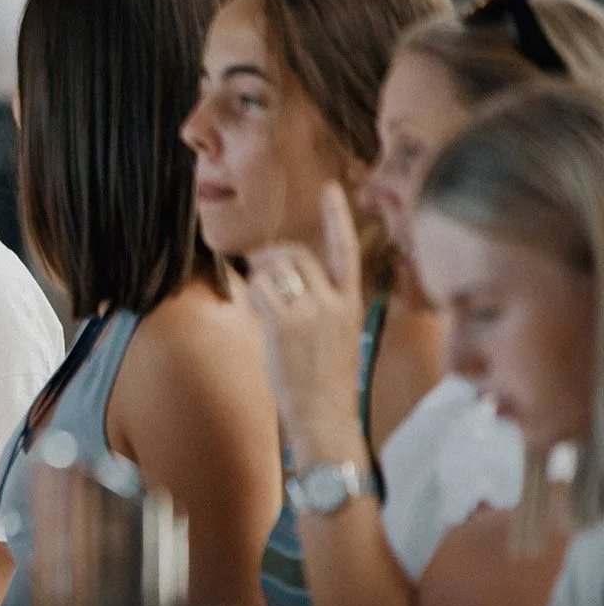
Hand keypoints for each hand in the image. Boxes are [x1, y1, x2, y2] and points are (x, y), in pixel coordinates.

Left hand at [245, 184, 367, 465]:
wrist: (326, 416)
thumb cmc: (326, 383)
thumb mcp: (337, 337)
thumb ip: (320, 307)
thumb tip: (283, 283)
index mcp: (351, 303)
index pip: (346, 250)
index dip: (337, 217)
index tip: (332, 189)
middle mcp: (334, 302)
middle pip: (297, 254)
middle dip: (272, 256)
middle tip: (259, 268)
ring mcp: (310, 312)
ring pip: (275, 270)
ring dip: (259, 277)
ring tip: (264, 302)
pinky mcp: (285, 324)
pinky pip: (260, 290)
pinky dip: (253, 294)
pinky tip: (259, 313)